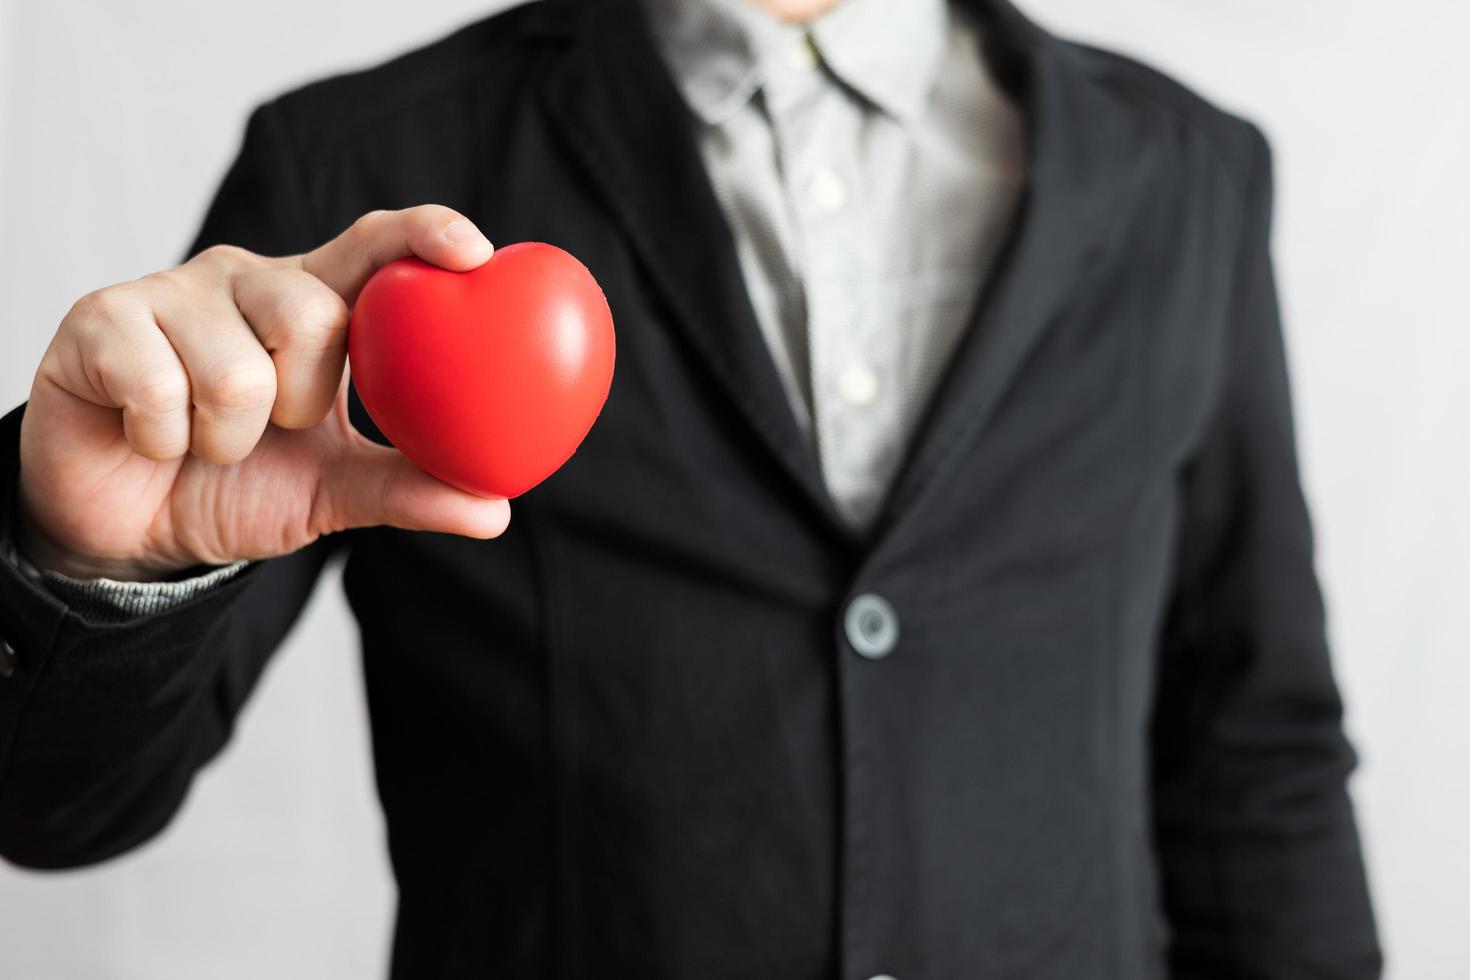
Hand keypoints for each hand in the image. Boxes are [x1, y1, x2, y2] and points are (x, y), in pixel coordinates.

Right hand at [17, 206, 511, 580]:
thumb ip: (409, 490)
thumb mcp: (334, 492)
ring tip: (206, 440)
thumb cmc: (238, 486)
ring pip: (237, 371)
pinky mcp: (102, 318)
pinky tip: (150, 436)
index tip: (473, 253)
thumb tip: (495, 511)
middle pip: (313, 315)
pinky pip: (160, 390)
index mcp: (314, 304)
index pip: (375, 247)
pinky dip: (164, 441)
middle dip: (300, 402)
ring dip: (227, 439)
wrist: (130, 526)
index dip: (423, 235)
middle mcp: (248, 279)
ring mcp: (171, 291)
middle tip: (272, 428)